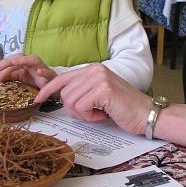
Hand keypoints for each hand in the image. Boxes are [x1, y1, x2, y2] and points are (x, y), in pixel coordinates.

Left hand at [0, 53, 56, 87]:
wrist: (54, 89)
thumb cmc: (38, 82)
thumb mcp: (22, 80)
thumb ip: (11, 77)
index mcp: (26, 64)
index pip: (13, 60)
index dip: (4, 64)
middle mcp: (33, 64)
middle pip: (20, 57)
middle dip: (9, 61)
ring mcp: (42, 69)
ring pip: (34, 60)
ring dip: (24, 60)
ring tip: (14, 63)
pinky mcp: (51, 77)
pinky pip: (48, 73)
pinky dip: (44, 72)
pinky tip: (39, 72)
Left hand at [35, 63, 151, 135]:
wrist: (147, 114)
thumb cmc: (125, 108)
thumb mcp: (100, 95)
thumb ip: (82, 91)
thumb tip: (60, 98)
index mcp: (93, 69)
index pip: (62, 77)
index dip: (48, 90)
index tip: (38, 99)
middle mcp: (95, 70)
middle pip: (65, 93)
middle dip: (74, 110)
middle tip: (93, 113)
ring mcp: (99, 78)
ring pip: (71, 101)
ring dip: (84, 114)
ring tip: (100, 113)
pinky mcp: (103, 90)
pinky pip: (80, 108)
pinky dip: (90, 117)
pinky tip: (104, 114)